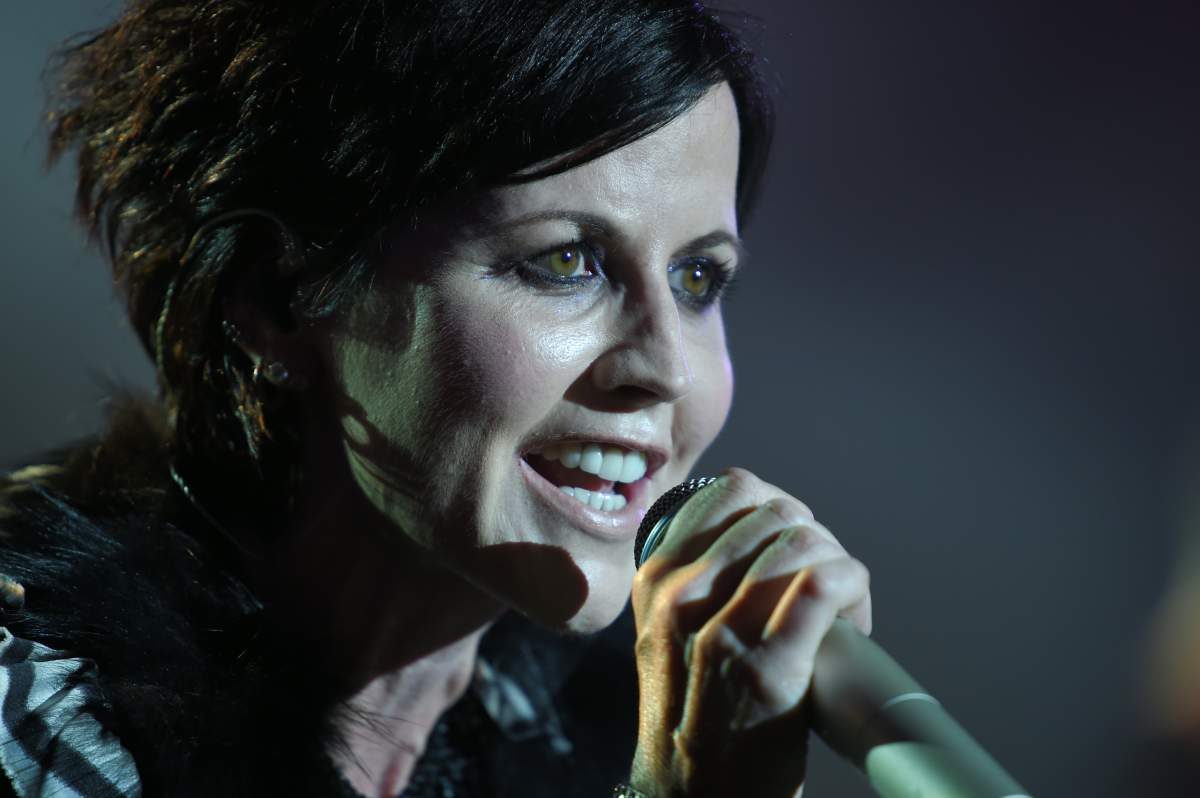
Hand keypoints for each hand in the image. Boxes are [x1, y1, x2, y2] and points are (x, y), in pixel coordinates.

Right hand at [628, 468, 871, 797]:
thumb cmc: (695, 717)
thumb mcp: (667, 634)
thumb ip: (696, 579)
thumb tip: (765, 526)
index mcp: (657, 580)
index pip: (735, 491)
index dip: (783, 507)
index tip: (795, 544)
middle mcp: (679, 598)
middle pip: (777, 515)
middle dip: (816, 537)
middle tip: (825, 579)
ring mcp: (720, 635)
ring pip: (802, 544)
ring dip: (838, 564)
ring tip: (842, 605)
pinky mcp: (767, 672)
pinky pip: (821, 588)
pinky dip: (851, 584)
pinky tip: (854, 609)